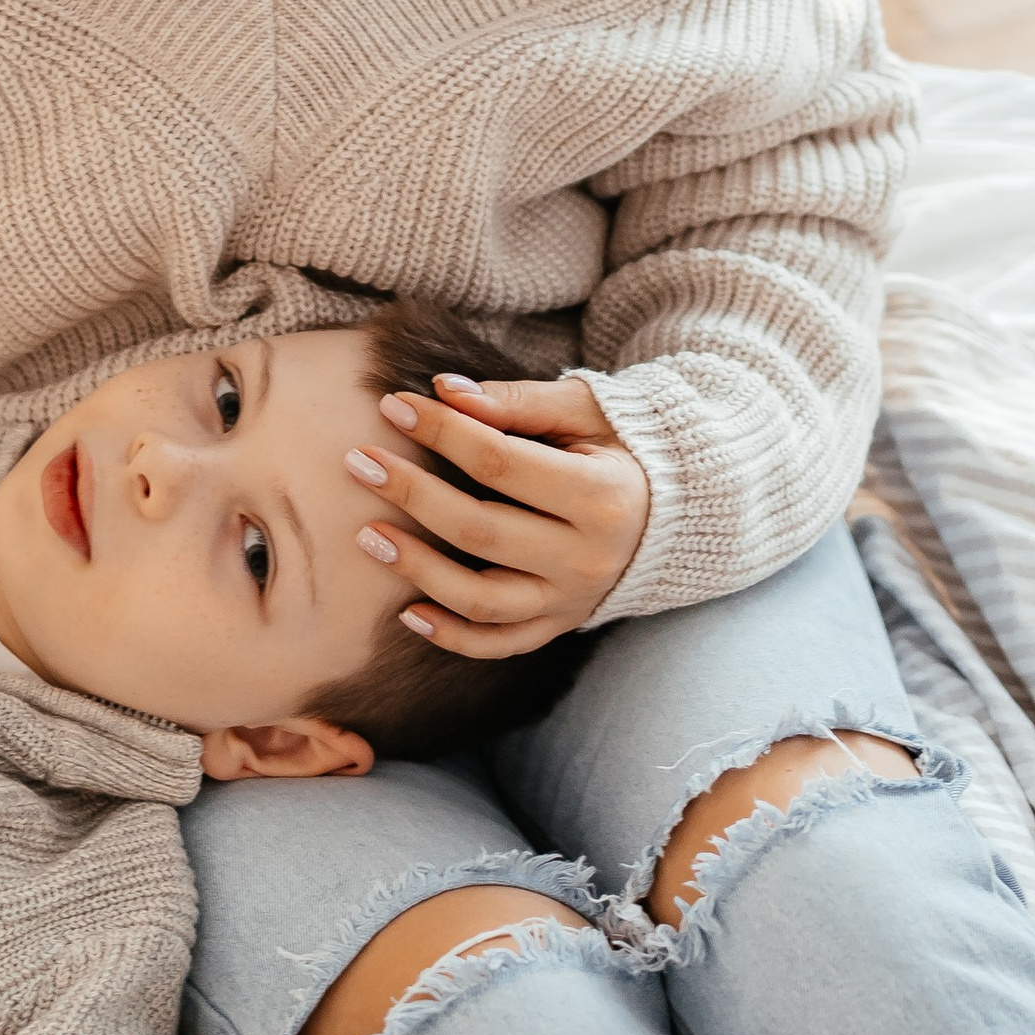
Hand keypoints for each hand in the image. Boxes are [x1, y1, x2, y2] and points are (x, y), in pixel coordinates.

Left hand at [347, 372, 649, 658]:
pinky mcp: (559, 625)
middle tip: (359, 460)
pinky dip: (451, 635)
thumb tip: (443, 391)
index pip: (500, 463)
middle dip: (411, 494)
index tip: (394, 405)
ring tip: (365, 534)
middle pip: (479, 530)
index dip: (441, 432)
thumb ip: (516, 402)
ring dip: (416, 568)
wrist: (675, 509)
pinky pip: (499, 643)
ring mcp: (572, 600)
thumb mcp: (583, 411)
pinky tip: (406, 612)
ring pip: (480, 599)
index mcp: (600, 495)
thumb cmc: (620, 445)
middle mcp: (588, 558)